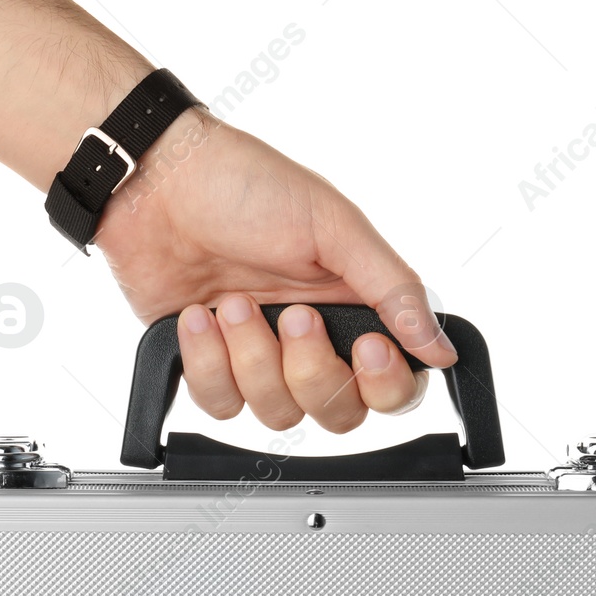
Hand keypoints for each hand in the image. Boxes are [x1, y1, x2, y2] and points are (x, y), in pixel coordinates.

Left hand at [94, 111, 456, 432]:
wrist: (156, 182)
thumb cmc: (243, 184)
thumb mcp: (334, 226)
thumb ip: (393, 290)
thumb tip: (440, 346)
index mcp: (352, 304)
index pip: (392, 384)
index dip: (383, 383)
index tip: (367, 348)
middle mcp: (310, 339)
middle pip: (336, 411)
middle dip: (310, 368)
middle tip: (290, 314)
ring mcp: (258, 355)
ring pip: (276, 412)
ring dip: (251, 357)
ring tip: (230, 301)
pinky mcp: (208, 364)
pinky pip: (220, 403)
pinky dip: (208, 361)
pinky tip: (196, 316)